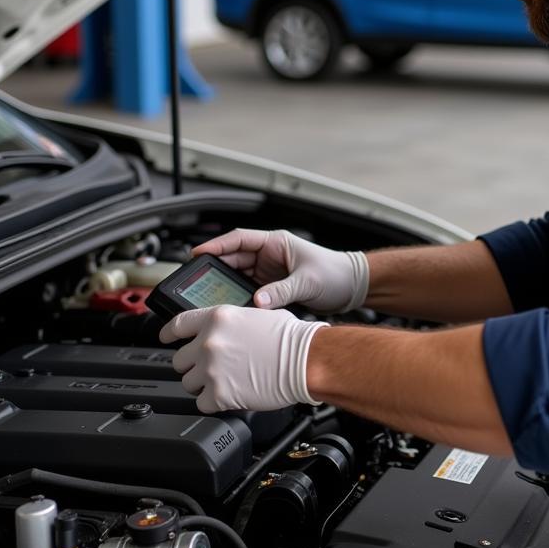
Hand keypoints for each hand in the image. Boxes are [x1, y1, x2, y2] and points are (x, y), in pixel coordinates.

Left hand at [158, 305, 327, 411]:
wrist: (305, 360)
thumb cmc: (291, 338)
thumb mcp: (258, 314)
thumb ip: (233, 321)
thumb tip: (226, 330)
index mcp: (218, 318)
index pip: (178, 324)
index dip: (168, 333)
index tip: (166, 338)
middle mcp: (209, 342)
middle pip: (180, 359)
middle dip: (194, 365)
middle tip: (213, 367)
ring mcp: (211, 369)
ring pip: (188, 383)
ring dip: (203, 385)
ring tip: (226, 382)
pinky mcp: (218, 394)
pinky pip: (201, 404)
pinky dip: (213, 403)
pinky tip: (230, 395)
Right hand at [193, 228, 368, 313]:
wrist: (352, 287)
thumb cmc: (335, 273)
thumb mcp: (307, 281)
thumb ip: (282, 291)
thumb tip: (258, 301)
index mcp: (275, 243)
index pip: (239, 239)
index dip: (216, 245)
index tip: (197, 253)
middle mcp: (269, 255)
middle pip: (234, 260)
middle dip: (215, 269)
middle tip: (196, 282)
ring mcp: (269, 272)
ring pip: (238, 277)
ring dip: (226, 286)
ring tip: (209, 298)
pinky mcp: (272, 288)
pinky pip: (248, 291)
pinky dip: (239, 299)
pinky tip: (231, 308)